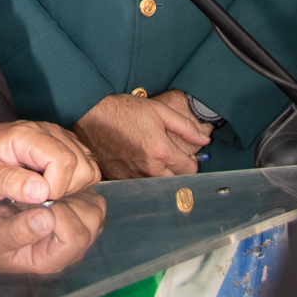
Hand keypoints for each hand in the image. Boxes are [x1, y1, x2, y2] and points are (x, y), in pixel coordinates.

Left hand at [0, 121, 99, 204]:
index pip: (63, 161)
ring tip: (45, 193)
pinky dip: (75, 183)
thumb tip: (41, 192)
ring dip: (73, 188)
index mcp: (27, 135)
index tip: (36, 199)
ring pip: (89, 167)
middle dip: (66, 191)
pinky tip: (52, 188)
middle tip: (40, 198)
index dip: (56, 188)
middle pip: (82, 165)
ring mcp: (59, 136)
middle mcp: (48, 131)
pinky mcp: (65, 146)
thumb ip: (9, 183)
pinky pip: (86, 167)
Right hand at [0, 191, 106, 275]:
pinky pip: (92, 197)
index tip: (38, 200)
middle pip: (91, 222)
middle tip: (44, 191)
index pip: (75, 237)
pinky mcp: (76, 214)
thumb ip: (17, 232)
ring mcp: (75, 232)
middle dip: (70, 200)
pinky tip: (55, 184)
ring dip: (75, 191)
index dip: (60, 214)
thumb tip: (47, 219)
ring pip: (95, 208)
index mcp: (51, 260)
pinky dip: (79, 186)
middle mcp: (69, 250)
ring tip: (48, 187)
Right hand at [72, 92, 209, 179]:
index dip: (191, 161)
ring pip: (159, 186)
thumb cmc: (124, 110)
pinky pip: (140, 186)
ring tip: (153, 160)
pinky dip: (143, 179)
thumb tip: (204, 140)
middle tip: (170, 158)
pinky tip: (138, 164)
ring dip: (161, 177)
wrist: (92, 115)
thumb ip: (185, 126)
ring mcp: (134, 176)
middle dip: (177, 171)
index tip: (184, 155)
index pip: (190, 169)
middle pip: (176, 182)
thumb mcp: (158, 110)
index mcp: (161, 150)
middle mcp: (149, 168)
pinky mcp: (121, 179)